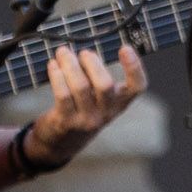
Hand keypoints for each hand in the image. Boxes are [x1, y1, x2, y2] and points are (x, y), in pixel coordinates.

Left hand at [19, 43, 144, 170]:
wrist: (61, 142)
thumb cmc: (82, 109)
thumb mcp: (99, 99)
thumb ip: (98, 77)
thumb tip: (87, 52)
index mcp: (119, 103)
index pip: (137, 87)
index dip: (135, 67)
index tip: (125, 48)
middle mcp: (106, 113)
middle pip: (105, 85)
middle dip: (92, 63)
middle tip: (83, 52)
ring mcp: (86, 120)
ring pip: (80, 87)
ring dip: (70, 65)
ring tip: (63, 52)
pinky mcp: (66, 122)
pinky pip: (62, 95)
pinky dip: (57, 76)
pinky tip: (53, 65)